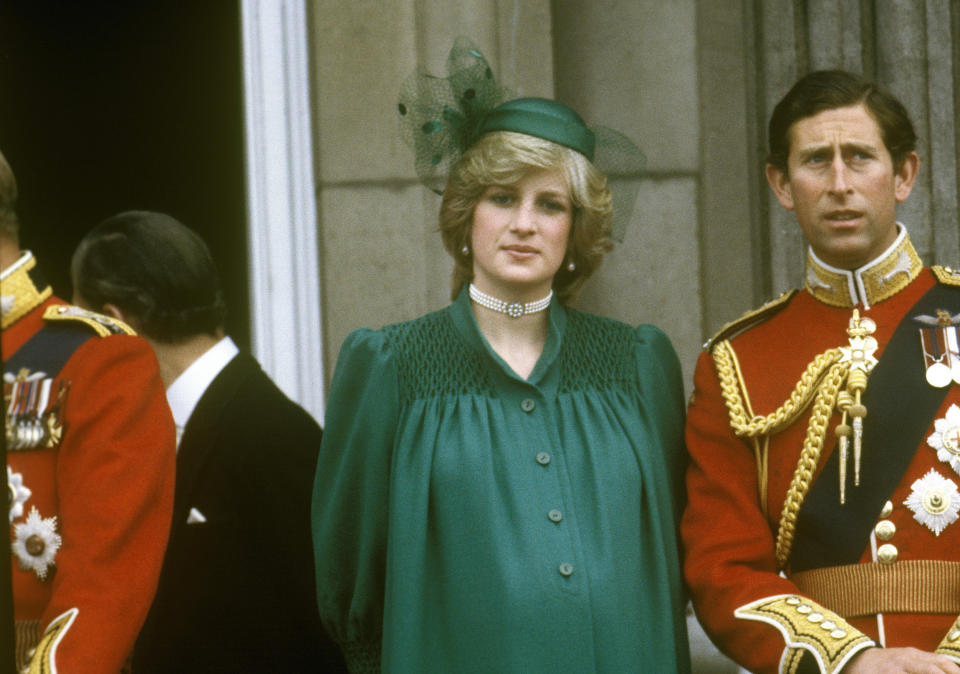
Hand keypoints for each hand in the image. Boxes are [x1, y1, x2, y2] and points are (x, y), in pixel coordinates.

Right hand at [845, 647, 959, 672]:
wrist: (854, 660)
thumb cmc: (886, 664)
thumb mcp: (905, 659)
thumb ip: (924, 664)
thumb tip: (950, 670)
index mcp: (913, 654)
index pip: (941, 662)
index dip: (954, 671)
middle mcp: (905, 660)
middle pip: (933, 669)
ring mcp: (894, 670)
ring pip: (924, 671)